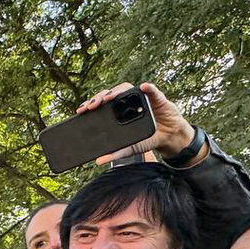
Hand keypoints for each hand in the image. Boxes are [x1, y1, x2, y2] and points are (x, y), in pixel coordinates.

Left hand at [78, 82, 202, 164]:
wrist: (168, 137)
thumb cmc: (147, 138)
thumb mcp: (130, 148)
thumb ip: (115, 153)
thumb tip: (98, 161)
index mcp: (118, 112)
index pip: (101, 104)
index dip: (90, 105)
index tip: (81, 111)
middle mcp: (127, 102)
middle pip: (110, 94)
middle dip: (99, 97)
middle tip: (92, 105)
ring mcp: (141, 98)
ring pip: (126, 89)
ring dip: (117, 91)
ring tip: (110, 98)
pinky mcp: (157, 98)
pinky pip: (152, 90)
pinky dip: (148, 88)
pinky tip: (144, 88)